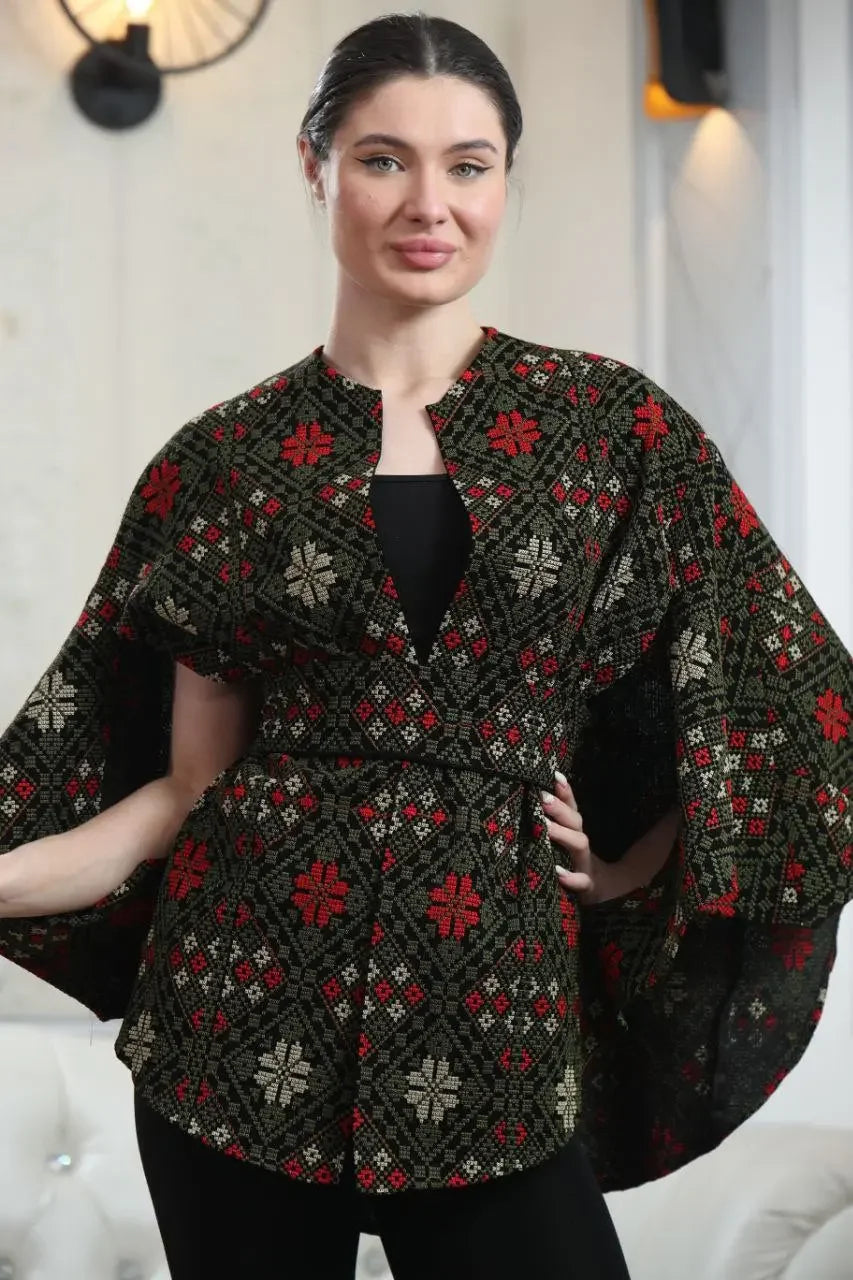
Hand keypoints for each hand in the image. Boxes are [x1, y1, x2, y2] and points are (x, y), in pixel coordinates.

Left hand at [541, 774, 632, 906]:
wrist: (606, 895)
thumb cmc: (575, 865)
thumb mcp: (567, 843)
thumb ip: (555, 825)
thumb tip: (534, 799)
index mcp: (576, 832)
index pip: (571, 807)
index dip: (566, 792)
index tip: (555, 775)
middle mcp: (581, 845)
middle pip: (575, 822)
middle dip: (560, 808)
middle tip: (542, 797)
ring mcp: (586, 864)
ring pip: (579, 845)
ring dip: (563, 835)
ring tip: (545, 827)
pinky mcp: (588, 887)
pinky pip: (582, 882)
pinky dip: (571, 878)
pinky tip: (558, 873)